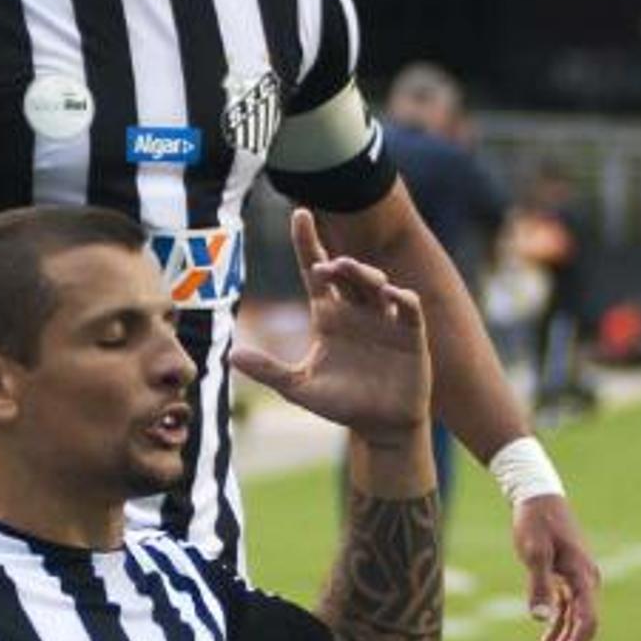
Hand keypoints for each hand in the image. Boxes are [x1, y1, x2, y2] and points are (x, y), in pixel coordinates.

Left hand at [231, 211, 429, 442]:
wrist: (381, 427)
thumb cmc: (342, 404)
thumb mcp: (299, 388)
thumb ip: (269, 370)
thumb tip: (231, 356)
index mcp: (328, 314)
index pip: (314, 268)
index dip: (307, 241)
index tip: (299, 212)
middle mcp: (355, 309)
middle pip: (347, 273)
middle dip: (338, 263)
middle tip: (323, 265)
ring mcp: (384, 319)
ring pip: (376, 283)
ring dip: (364, 274)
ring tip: (350, 272)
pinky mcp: (410, 334)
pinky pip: (408, 308)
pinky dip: (402, 298)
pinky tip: (392, 295)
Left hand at [512, 491, 600, 640]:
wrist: (538, 495)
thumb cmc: (535, 521)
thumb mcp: (533, 552)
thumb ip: (538, 585)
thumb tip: (540, 619)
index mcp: (583, 577)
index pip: (585, 623)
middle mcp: (587, 580)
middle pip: (584, 626)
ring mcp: (579, 579)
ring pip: (576, 620)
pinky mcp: (567, 576)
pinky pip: (568, 609)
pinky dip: (558, 628)